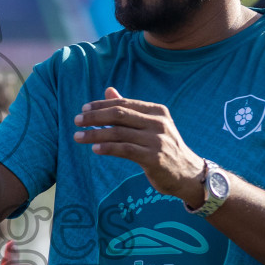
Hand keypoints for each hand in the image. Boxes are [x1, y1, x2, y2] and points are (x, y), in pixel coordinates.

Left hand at [73, 87, 206, 207]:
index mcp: (157, 111)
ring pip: (119, 133)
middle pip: (119, 115)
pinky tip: (94, 149)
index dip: (101, 105)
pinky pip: (125, 150)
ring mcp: (158, 141)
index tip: (83, 109)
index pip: (124, 104)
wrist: (187, 174)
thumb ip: (129, 109)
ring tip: (78, 137)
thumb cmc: (164, 148)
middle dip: (95, 117)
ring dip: (95, 134)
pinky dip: (108, 148)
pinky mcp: (155, 158)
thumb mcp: (150, 125)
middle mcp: (158, 123)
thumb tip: (108, 90)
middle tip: (76, 121)